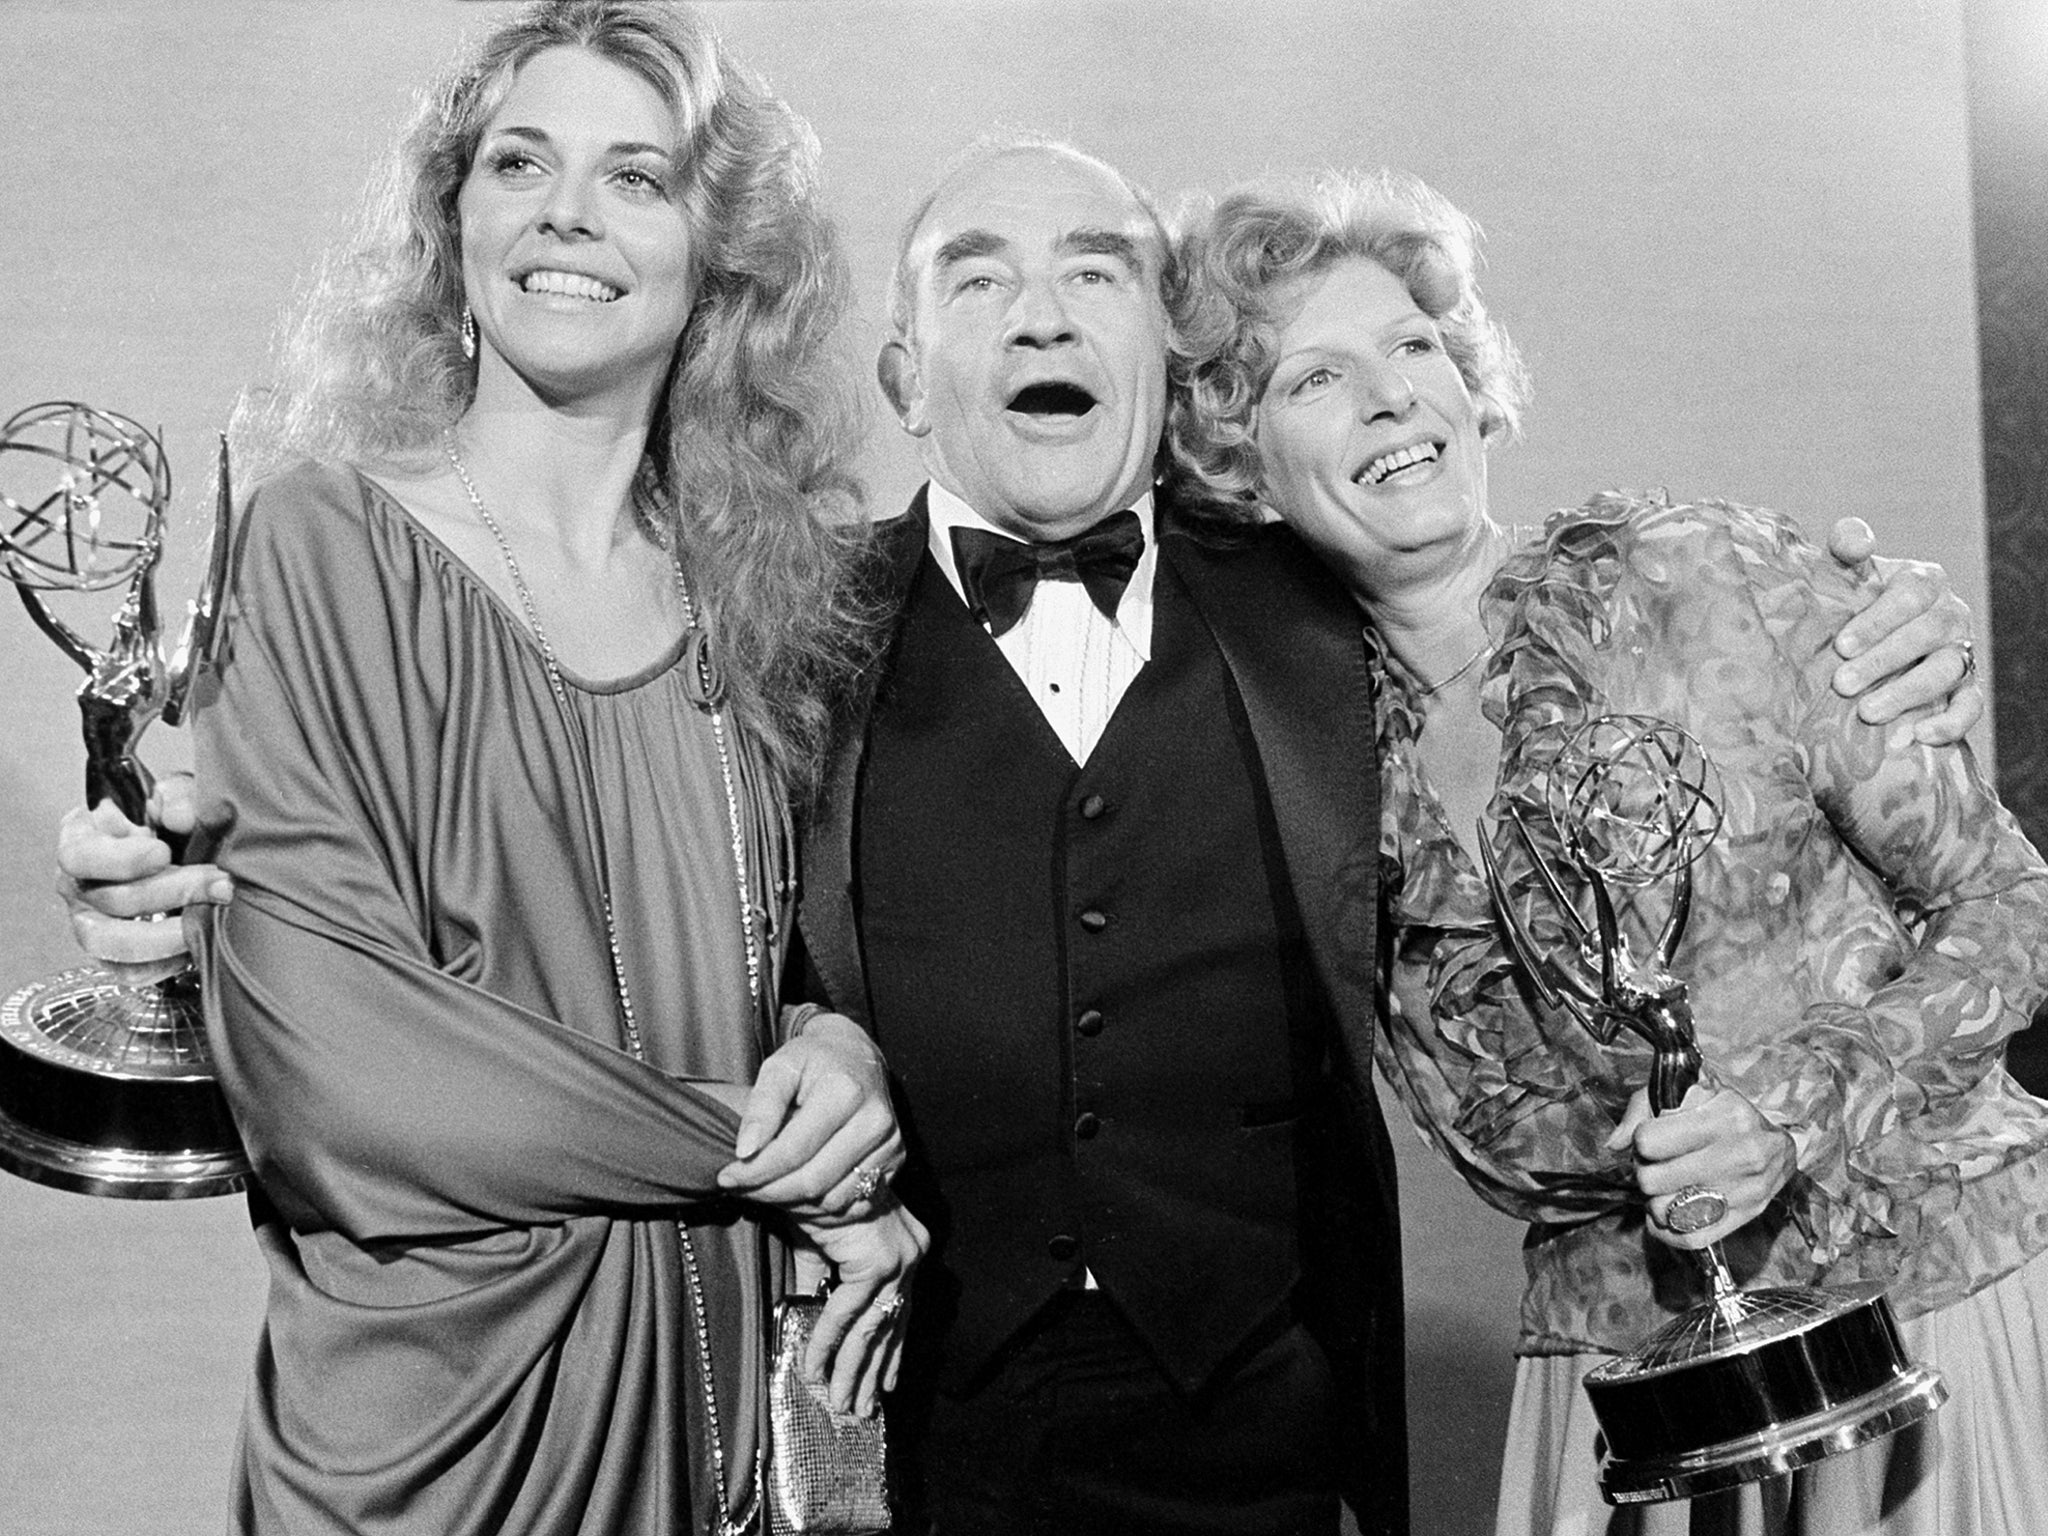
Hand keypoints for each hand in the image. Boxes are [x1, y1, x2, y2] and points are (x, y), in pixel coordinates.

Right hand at [56, 782, 231, 983]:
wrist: (188, 855)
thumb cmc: (173, 824)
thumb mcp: (178, 798)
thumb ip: (179, 797)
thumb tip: (177, 816)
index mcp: (82, 842)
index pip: (80, 856)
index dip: (121, 860)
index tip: (162, 852)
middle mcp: (80, 887)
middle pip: (108, 902)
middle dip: (169, 894)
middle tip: (217, 884)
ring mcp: (93, 924)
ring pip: (113, 944)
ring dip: (168, 935)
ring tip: (209, 919)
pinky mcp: (116, 956)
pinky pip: (130, 972)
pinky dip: (166, 964)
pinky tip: (198, 943)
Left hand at [715, 1012, 904, 1216]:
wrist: (858, 1056)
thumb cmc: (814, 1060)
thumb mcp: (779, 1066)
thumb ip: (762, 1106)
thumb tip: (746, 1152)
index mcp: (846, 1091)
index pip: (793, 1150)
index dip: (755, 1171)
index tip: (725, 1177)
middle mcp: (876, 1120)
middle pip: (813, 1181)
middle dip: (768, 1191)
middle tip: (740, 1188)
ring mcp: (891, 1145)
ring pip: (832, 1200)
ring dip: (793, 1203)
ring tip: (767, 1187)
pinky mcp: (896, 1162)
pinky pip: (853, 1205)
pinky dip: (820, 1208)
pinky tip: (797, 1191)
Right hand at [790, 1198, 927, 1414]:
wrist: (805, 1166)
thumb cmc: (812, 1200)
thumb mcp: (821, 1250)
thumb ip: (823, 1283)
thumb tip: (814, 1319)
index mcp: (906, 1250)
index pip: (901, 1312)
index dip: (891, 1353)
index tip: (884, 1384)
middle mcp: (911, 1255)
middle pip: (891, 1327)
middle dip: (873, 1372)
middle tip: (862, 1409)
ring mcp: (899, 1259)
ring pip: (872, 1328)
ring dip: (853, 1370)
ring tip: (843, 1403)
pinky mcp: (877, 1263)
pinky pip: (847, 1314)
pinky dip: (827, 1342)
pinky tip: (813, 1369)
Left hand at [1606, 1084, 1794, 1250]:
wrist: (1779, 1146)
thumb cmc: (1724, 1115)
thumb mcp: (1688, 1093)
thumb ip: (1643, 1109)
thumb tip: (1614, 1143)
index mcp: (1724, 1115)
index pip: (1649, 1141)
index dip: (1641, 1141)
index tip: (1650, 1139)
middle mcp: (1741, 1153)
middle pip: (1653, 1180)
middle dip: (1645, 1172)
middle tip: (1655, 1165)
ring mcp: (1747, 1190)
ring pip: (1668, 1211)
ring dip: (1655, 1202)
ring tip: (1665, 1187)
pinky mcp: (1747, 1217)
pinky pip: (1692, 1238)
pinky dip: (1669, 1231)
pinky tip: (1667, 1215)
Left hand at [1824, 517, 1981, 744]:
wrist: (1868, 646)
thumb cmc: (1854, 603)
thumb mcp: (1848, 574)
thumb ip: (1847, 548)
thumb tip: (1858, 542)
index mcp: (1924, 580)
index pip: (1910, 594)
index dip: (1877, 620)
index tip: (1841, 646)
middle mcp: (1950, 615)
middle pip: (1927, 634)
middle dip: (1883, 660)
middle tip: (1842, 684)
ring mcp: (1962, 652)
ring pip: (1946, 670)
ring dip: (1908, 693)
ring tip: (1868, 713)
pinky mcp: (1967, 689)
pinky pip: (1969, 707)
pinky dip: (1949, 723)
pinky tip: (1919, 736)